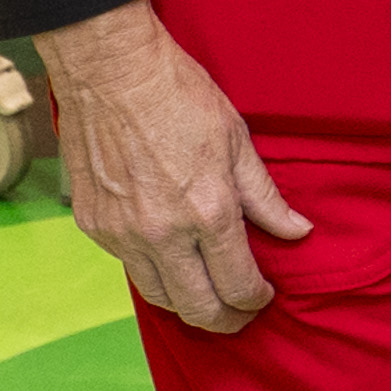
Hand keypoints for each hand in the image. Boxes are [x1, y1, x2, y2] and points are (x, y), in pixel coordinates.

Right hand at [25, 0, 307, 330]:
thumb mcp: (237, 141)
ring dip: (187, 304)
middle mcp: (162, 233)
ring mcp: (122, 233)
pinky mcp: (93, 226)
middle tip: (240, 314)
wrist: (109, 71)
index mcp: (207, 212)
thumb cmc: (177, 95)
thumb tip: (296, 231)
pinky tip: (170, 258)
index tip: (263, 294)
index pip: (238, 286)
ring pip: (159, 297)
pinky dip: (153, 271)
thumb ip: (266, 197)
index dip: (256, 299)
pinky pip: (129, 266)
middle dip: (226, 320)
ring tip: (206, 295)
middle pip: (199, 309)